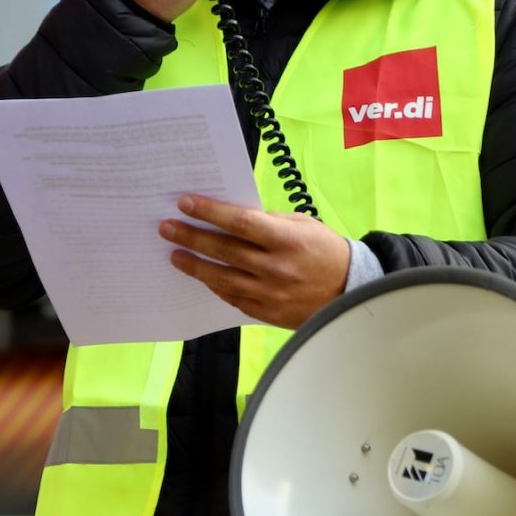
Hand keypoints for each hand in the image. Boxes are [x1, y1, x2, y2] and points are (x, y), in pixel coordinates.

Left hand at [159, 194, 350, 327]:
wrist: (349, 291)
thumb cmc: (324, 252)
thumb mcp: (303, 226)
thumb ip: (268, 221)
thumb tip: (231, 216)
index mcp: (287, 240)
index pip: (241, 222)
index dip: (211, 212)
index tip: (185, 202)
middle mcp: (276, 267)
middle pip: (225, 250)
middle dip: (192, 237)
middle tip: (166, 228)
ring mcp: (270, 293)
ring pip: (222, 278)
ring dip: (195, 266)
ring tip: (174, 255)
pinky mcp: (266, 312)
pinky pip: (233, 298)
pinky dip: (215, 286)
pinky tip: (201, 276)